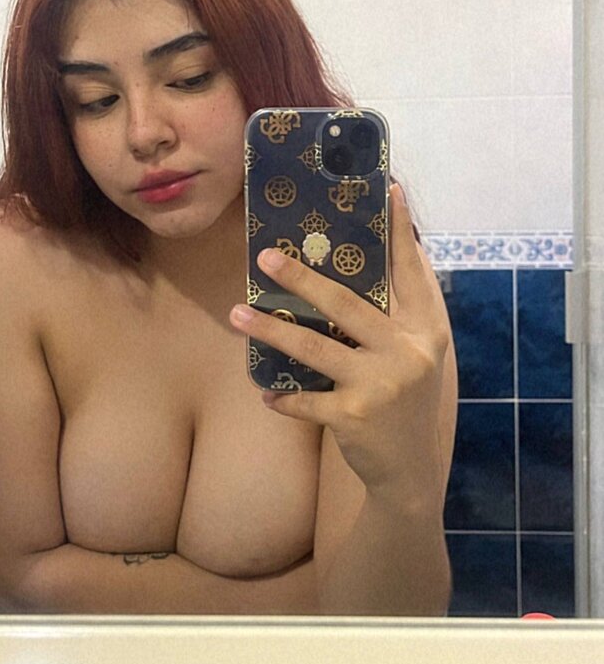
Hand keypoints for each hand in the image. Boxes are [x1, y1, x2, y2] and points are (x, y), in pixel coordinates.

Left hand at [229, 184, 449, 497]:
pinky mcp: (354, 416)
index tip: (389, 190)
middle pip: (346, 304)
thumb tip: (372, 262)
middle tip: (265, 256)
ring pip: (314, 347)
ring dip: (270, 330)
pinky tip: (265, 393)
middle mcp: (408, 352)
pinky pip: (305, 400)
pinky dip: (283, 398)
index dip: (400, 232)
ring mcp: (380, 385)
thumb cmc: (407, 402)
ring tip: (237, 314)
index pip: (411, 272)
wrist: (413, 473)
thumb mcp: (418, 356)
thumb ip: (400, 316)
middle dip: (302, 278)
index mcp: (427, 331)